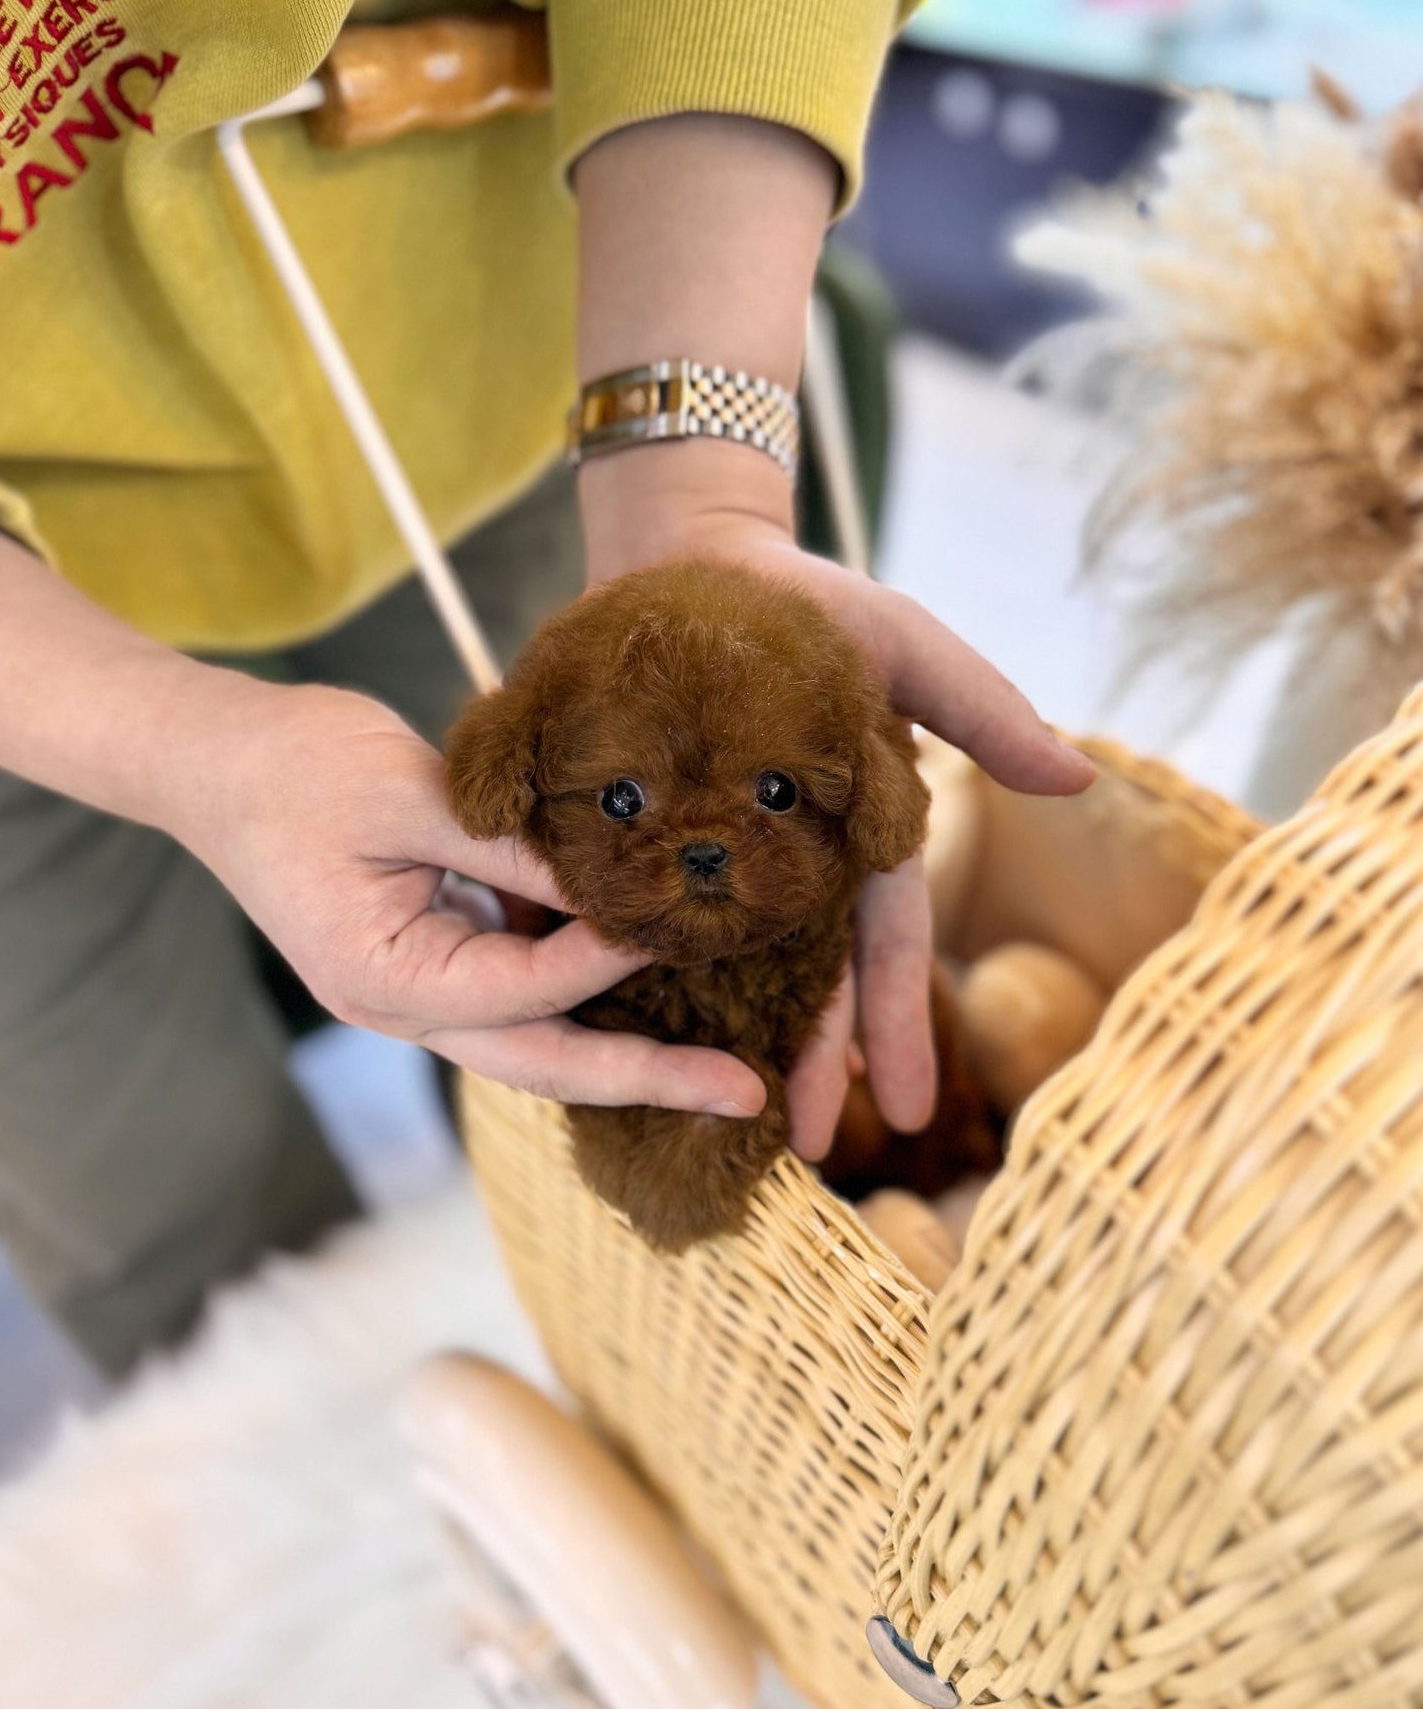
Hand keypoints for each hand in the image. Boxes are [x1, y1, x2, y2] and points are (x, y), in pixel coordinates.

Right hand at [168, 679, 766, 1115]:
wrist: (214, 761)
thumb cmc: (294, 769)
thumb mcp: (407, 792)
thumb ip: (511, 842)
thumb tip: (616, 875)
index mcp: (387, 980)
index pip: (528, 991)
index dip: (611, 957)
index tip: (683, 919)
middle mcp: (406, 1007)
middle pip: (546, 1064)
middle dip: (648, 1078)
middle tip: (745, 1097)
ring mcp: (419, 991)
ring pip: (540, 1038)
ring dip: (626, 1044)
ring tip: (724, 1058)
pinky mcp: (436, 958)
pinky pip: (523, 989)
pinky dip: (584, 984)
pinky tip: (650, 970)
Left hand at [579, 442, 1094, 1158]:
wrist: (688, 560)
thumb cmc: (811, 604)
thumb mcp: (905, 648)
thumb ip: (983, 713)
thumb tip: (1079, 780)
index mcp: (855, 836)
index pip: (884, 947)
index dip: (899, 1025)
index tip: (913, 1111)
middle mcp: (786, 862)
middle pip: (804, 980)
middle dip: (814, 1063)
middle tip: (807, 1149)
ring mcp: (711, 858)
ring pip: (726, 971)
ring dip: (731, 1044)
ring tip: (725, 1126)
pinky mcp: (639, 841)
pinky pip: (640, 923)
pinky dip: (640, 980)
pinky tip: (630, 1042)